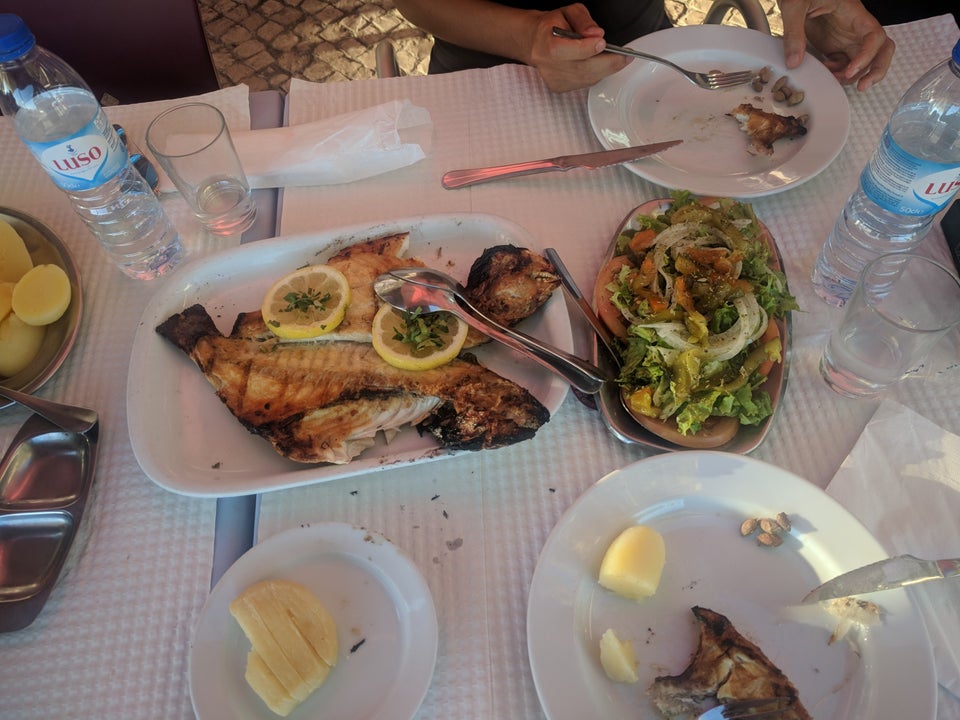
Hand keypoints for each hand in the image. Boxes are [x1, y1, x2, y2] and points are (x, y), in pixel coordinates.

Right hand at [525, 3, 630, 91]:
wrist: (534, 42)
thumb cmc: (552, 26)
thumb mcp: (568, 12)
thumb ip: (583, 21)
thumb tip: (596, 34)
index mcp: (547, 45)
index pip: (569, 50)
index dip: (587, 48)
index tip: (603, 42)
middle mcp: (549, 66)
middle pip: (582, 69)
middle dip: (608, 63)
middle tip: (626, 57)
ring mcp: (554, 79)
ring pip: (586, 79)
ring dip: (605, 70)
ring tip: (619, 59)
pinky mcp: (559, 87)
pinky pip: (584, 83)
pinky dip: (595, 75)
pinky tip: (600, 65)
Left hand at [779, 0, 894, 90]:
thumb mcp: (795, 5)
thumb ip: (794, 32)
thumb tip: (794, 61)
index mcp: (854, 14)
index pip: (875, 36)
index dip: (867, 56)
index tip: (850, 70)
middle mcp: (855, 28)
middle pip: (881, 50)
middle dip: (877, 70)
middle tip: (862, 87)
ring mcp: (846, 38)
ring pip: (862, 62)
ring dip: (850, 76)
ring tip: (831, 78)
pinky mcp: (834, 45)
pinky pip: (843, 64)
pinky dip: (836, 73)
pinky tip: (823, 71)